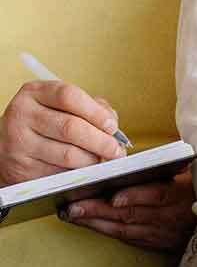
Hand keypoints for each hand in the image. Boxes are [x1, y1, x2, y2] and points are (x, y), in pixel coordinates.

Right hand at [0, 80, 124, 185]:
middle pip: (70, 128)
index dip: (96, 112)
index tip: (112, 126)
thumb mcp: (62, 105)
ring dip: (92, 160)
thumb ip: (92, 107)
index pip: (69, 97)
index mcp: (35, 92)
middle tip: (116, 149)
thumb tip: (113, 127)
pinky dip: (77, 173)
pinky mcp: (20, 168)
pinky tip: (85, 170)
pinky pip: (57, 173)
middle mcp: (22, 115)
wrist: (7, 144)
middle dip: (101, 141)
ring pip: (67, 154)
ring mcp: (18, 143)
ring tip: (103, 160)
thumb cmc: (44, 121)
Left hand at [59, 169, 196, 251]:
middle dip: (101, 210)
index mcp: (182, 195)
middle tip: (74, 205)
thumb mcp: (192, 175)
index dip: (135, 196)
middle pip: (132, 215)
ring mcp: (162, 234)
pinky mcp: (155, 244)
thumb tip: (136, 162)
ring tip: (73, 214)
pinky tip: (89, 224)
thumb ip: (169, 169)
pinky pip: (127, 238)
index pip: (157, 195)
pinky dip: (107, 231)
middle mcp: (171, 217)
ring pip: (124, 229)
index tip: (113, 196)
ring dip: (97, 222)